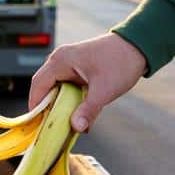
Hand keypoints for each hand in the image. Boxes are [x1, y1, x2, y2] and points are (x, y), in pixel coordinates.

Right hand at [29, 33, 147, 132]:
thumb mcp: (104, 90)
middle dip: (47, 109)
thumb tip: (76, 128)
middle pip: (44, 88)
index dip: (35, 106)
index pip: (38, 86)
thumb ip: (88, 110)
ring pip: (56, 89)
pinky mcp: (77, 69)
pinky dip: (69, 102)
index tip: (37, 125)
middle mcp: (61, 60)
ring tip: (65, 124)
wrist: (139, 46)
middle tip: (51, 128)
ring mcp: (68, 64)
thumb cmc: (121, 61)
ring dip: (59, 106)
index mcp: (61, 61)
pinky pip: (66, 88)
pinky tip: (78, 115)